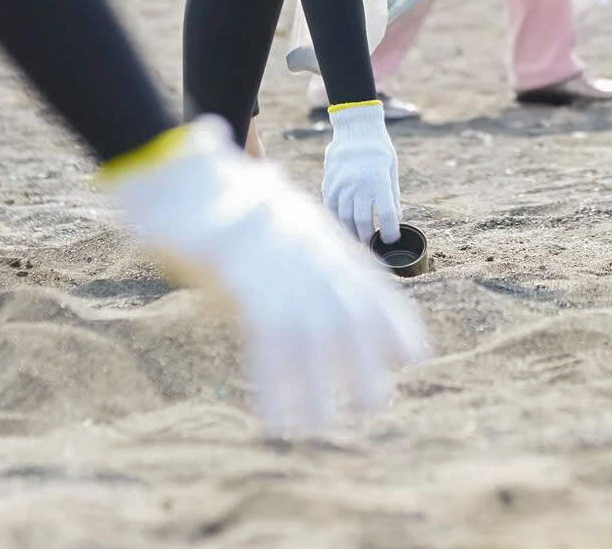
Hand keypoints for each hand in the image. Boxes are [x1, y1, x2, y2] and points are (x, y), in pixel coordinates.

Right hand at [106, 116, 425, 437]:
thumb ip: (306, 249)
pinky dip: (275, 387)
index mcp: (327, 243)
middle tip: (378, 405)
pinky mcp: (252, 288)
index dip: (396, 324)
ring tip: (325, 430)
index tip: (417, 355)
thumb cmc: (231, 202)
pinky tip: (276, 420)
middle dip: (365, 364)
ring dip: (319, 391)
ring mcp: (287, 273)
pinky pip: (270, 347)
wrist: (193, 181)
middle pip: (350, 319)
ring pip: (314, 342)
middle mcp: (316, 259)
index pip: (373, 288)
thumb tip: (322, 276)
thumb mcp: (286, 220)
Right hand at [322, 101, 401, 242]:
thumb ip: (392, 196)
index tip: (392, 239)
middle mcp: (359, 185)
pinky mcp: (330, 183)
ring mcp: (342, 185)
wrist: (355, 129)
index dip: (391, 232)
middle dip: (368, 237)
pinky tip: (343, 225)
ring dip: (352, 232)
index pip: (387, 215)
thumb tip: (396, 219)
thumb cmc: (379, 149)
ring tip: (358, 239)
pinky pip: (332, 208)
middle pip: (363, 221)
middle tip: (372, 244)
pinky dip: (337, 220)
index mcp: (379, 181)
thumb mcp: (391, 170)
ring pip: (345, 218)